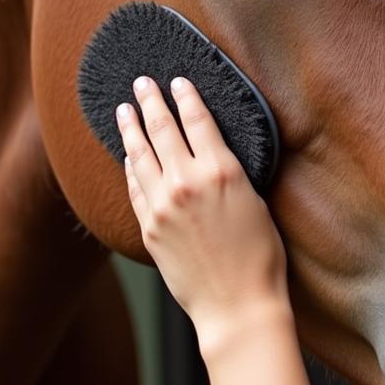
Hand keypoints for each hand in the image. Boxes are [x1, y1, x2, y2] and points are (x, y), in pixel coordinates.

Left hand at [117, 77, 288, 347]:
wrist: (237, 304)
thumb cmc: (261, 257)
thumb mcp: (256, 202)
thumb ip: (229, 175)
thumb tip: (212, 156)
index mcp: (222, 172)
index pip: (198, 120)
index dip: (186, 96)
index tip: (177, 80)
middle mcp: (188, 182)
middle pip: (163, 129)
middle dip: (151, 101)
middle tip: (141, 83)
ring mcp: (163, 205)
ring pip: (140, 155)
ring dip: (130, 128)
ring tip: (123, 109)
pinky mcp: (149, 227)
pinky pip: (135, 187)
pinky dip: (130, 166)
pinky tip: (128, 155)